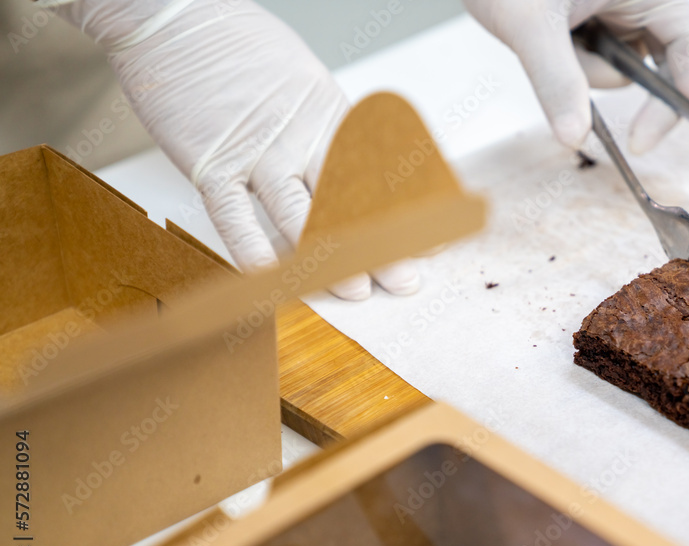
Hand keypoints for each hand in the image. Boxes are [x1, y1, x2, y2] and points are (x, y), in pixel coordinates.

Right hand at [49, 0, 417, 298]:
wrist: (174, 15)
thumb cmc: (234, 44)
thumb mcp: (302, 78)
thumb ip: (325, 127)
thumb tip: (349, 167)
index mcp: (327, 113)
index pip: (377, 171)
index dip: (406, 211)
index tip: (430, 238)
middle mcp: (299, 135)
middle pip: (349, 200)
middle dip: (381, 243)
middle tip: (405, 279)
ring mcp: (256, 151)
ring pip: (300, 214)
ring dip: (329, 257)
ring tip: (355, 289)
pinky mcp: (211, 163)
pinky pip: (235, 216)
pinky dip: (253, 249)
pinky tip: (273, 277)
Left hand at [463, 0, 688, 154]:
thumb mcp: (530, 24)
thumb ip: (556, 79)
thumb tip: (575, 138)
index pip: (686, 39)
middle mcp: (637, 1)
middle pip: (662, 65)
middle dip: (628, 86)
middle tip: (636, 140)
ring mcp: (615, 17)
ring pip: (617, 74)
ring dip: (582, 72)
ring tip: (546, 36)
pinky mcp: (594, 31)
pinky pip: (591, 71)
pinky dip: (570, 69)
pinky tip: (547, 38)